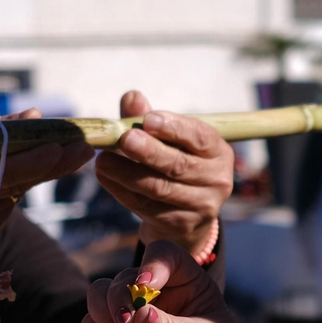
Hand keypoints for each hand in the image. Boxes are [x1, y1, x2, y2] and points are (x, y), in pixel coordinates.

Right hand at [80, 240, 258, 322]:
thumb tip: (139, 317)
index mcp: (189, 284)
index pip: (163, 256)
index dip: (150, 265)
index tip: (145, 287)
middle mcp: (160, 297)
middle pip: (123, 278)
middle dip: (118, 298)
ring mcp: (137, 321)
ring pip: (100, 297)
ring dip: (102, 313)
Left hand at [95, 91, 232, 255]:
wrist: (186, 214)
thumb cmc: (176, 164)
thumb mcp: (168, 140)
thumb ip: (148, 118)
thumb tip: (131, 97)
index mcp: (219, 152)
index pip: (199, 137)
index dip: (174, 128)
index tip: (148, 120)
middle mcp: (217, 180)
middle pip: (179, 165)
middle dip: (149, 151)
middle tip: (124, 139)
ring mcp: (201, 206)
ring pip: (159, 188)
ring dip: (127, 173)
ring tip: (102, 160)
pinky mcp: (180, 225)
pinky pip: (147, 206)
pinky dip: (121, 191)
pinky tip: (105, 177)